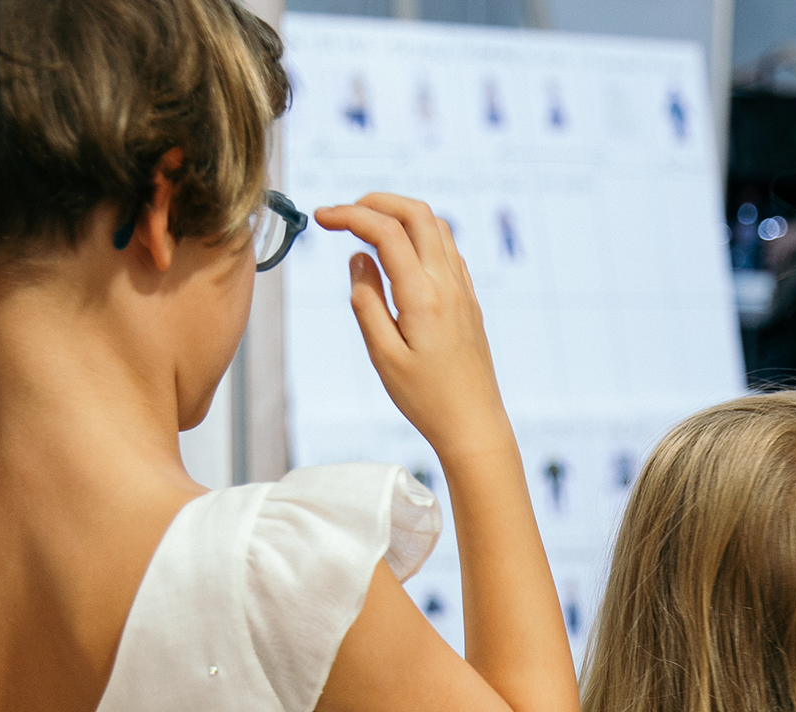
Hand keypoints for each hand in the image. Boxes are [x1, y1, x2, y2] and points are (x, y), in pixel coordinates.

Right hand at [313, 195, 506, 467]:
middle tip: (345, 213)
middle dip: (376, 201)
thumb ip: (367, 303)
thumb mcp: (384, 357)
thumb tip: (359, 258)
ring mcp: (462, 290)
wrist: (474, 425)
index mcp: (423, 297)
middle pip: (415, 212)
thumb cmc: (427, 400)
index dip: (349, 215)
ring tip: (369, 227)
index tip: (322, 218)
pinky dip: (420, 234)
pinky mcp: (468, 300)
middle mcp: (447, 284)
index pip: (385, 231)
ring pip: (435, 225)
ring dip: (400, 214)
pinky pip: (446, 249)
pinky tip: (401, 253)